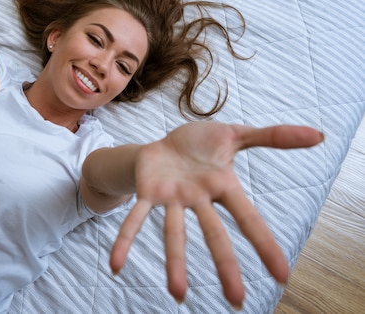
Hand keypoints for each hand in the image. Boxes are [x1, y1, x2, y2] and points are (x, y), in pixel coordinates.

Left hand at [110, 122, 323, 308]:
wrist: (166, 141)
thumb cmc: (202, 145)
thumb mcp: (236, 135)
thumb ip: (273, 137)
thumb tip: (318, 134)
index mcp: (223, 187)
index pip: (248, 217)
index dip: (264, 244)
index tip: (282, 275)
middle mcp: (198, 199)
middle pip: (214, 234)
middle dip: (225, 265)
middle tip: (237, 300)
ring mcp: (172, 199)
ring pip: (174, 233)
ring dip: (175, 262)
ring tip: (177, 293)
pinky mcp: (148, 194)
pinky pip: (135, 218)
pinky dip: (124, 240)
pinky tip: (114, 265)